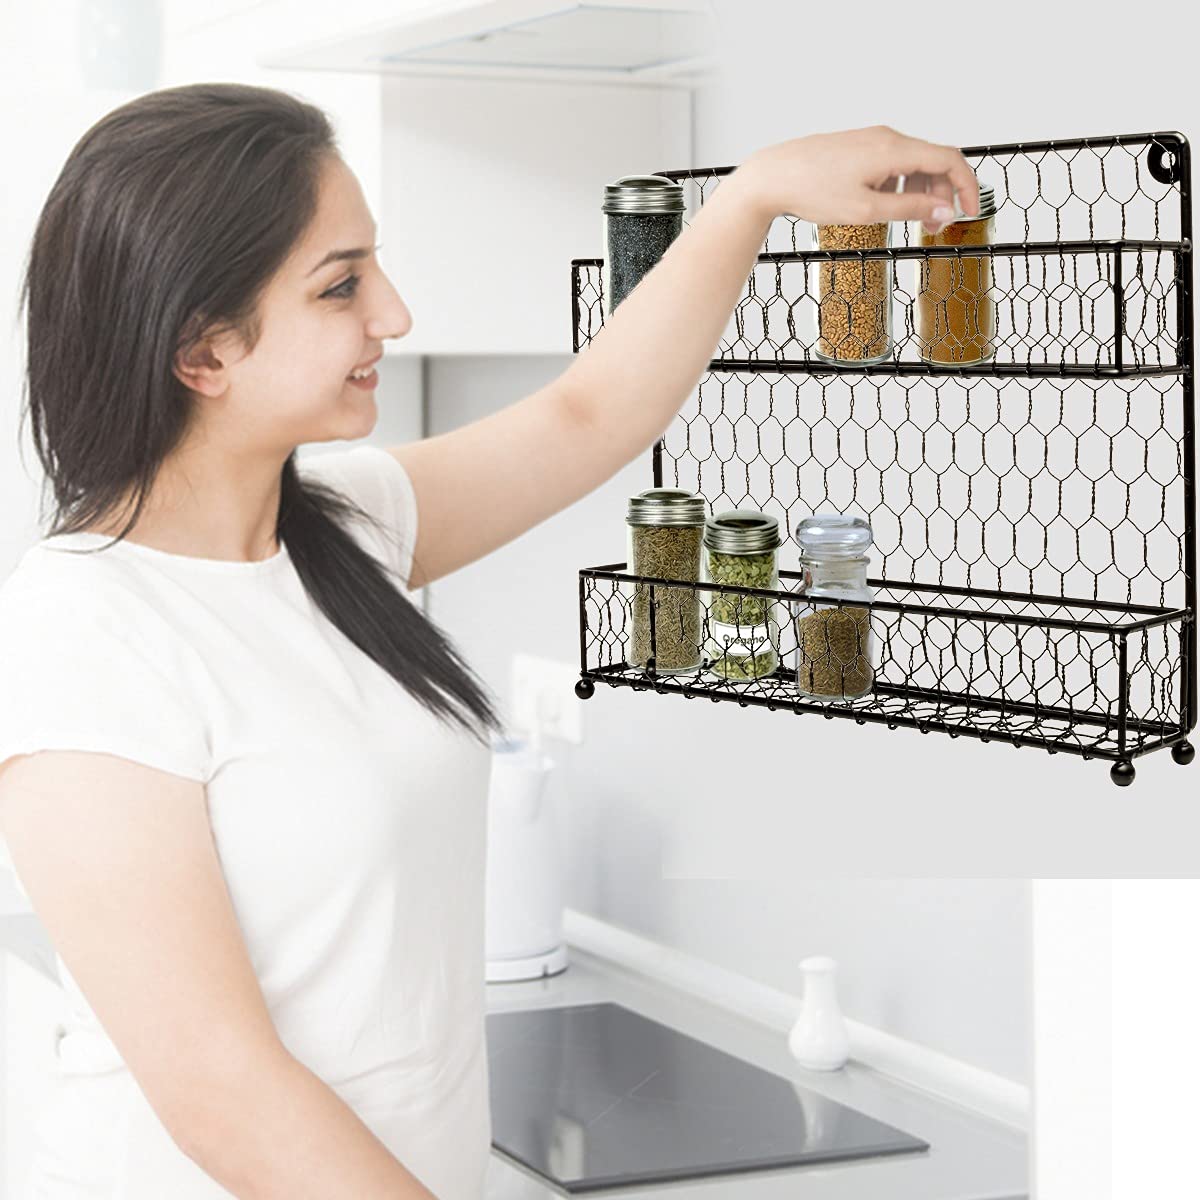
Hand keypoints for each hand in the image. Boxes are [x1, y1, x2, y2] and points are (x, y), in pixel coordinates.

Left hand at [732, 125, 979, 235]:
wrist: (772, 177)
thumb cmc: (813, 192)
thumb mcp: (866, 210)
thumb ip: (909, 209)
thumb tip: (944, 210)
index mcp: (893, 149)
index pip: (948, 160)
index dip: (966, 186)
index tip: (970, 212)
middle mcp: (887, 137)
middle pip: (933, 161)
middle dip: (942, 194)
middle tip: (935, 228)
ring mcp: (871, 140)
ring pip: (912, 162)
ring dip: (921, 191)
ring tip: (913, 221)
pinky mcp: (858, 147)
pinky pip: (892, 162)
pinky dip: (900, 184)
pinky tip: (885, 205)